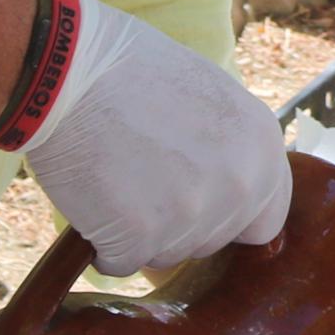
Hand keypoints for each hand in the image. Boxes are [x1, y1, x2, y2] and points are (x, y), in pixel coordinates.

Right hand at [17, 0, 294, 277]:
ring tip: (116, 180)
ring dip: (139, 234)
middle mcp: (239, 185)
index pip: (265, 221)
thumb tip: (231, 191)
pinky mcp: (138, 237)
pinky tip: (91, 200)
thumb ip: (232, 151)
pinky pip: (119, 263)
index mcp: (263, 147)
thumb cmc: (132, 71)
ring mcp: (191, 216)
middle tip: (141, 179)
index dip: (229, 219)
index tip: (200, 207)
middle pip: (210, 243)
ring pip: (165, 255)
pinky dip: (101, 244)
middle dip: (178, 225)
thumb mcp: (212, 97)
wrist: (69, 70)